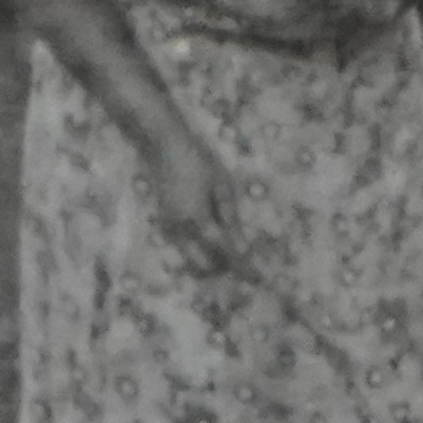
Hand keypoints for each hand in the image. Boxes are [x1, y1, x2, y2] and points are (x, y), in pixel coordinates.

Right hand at [146, 139, 239, 272]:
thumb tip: (242, 246)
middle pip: (201, 262)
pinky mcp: (165, 220)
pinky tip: (211, 246)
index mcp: (197, 218)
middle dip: (222, 268)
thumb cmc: (198, 160)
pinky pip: (182, 245)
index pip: (224, 249)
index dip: (242, 264)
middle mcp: (180, 228)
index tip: (257, 277)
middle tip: (244, 270)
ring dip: (208, 261)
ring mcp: (169, 225)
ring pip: (189, 256)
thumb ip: (230, 216)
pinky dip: (197, 251)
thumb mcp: (222, 185)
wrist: (165, 145)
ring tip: (230, 261)